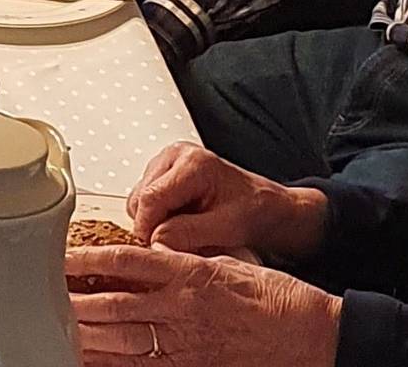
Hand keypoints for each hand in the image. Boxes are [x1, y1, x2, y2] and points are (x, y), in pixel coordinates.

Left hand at [70, 246, 338, 366]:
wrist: (313, 334)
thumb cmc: (277, 297)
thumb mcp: (230, 261)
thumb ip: (189, 258)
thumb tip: (157, 250)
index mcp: (190, 272)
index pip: (126, 261)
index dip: (87, 260)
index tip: (61, 258)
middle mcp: (182, 307)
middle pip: (113, 304)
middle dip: (75, 303)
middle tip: (45, 299)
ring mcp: (185, 342)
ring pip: (121, 339)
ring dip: (86, 335)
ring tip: (58, 329)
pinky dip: (114, 364)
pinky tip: (92, 361)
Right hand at [127, 142, 327, 261]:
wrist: (268, 206)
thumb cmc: (255, 211)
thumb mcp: (227, 227)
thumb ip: (188, 233)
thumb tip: (155, 241)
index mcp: (194, 163)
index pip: (151, 198)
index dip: (148, 229)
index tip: (156, 250)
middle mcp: (176, 156)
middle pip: (141, 199)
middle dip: (153, 227)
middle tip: (178, 244)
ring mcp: (167, 162)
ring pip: (138, 201)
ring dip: (155, 223)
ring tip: (185, 231)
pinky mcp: (162, 173)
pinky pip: (144, 201)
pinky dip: (157, 218)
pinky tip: (180, 223)